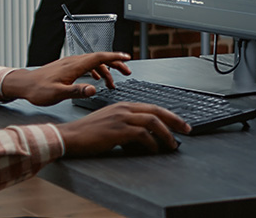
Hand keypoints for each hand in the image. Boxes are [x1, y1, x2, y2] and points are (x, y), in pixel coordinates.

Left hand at [2, 52, 132, 105]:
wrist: (23, 85)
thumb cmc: (38, 90)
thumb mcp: (57, 93)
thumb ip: (76, 91)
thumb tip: (93, 89)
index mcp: (75, 66)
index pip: (100, 57)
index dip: (115, 57)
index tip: (127, 58)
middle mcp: (74, 61)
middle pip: (100, 58)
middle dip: (116, 64)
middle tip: (127, 71)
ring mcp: (70, 63)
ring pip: (94, 62)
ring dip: (107, 70)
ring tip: (113, 83)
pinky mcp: (67, 67)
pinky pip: (87, 65)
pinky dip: (97, 71)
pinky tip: (96, 79)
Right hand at [57, 103, 189, 155]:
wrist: (69, 137)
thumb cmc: (88, 132)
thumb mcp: (111, 122)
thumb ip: (128, 124)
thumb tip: (147, 135)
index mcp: (124, 105)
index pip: (153, 107)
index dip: (169, 115)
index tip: (180, 123)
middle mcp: (125, 109)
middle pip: (157, 112)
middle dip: (175, 121)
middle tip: (186, 130)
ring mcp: (121, 118)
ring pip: (153, 122)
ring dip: (166, 134)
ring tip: (172, 144)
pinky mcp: (117, 130)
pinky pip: (142, 135)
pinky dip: (151, 143)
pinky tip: (154, 150)